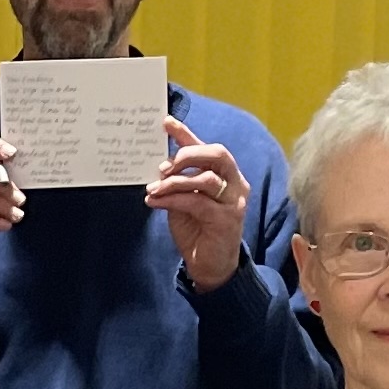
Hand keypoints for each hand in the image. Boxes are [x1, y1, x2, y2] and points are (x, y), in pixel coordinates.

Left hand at [145, 118, 248, 290]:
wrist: (211, 266)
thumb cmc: (198, 230)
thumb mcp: (183, 201)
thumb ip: (177, 183)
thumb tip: (159, 166)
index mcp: (225, 175)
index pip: (207, 148)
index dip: (186, 133)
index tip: (166, 122)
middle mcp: (235, 183)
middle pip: (217, 154)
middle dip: (187, 154)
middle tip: (163, 165)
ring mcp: (234, 201)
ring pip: (206, 179)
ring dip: (175, 182)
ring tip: (153, 188)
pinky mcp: (227, 219)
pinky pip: (197, 202)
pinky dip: (173, 200)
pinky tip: (155, 202)